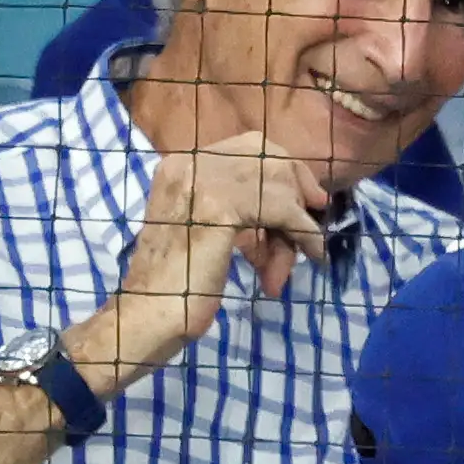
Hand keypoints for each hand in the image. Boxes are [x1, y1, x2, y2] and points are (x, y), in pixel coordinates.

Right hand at [85, 132, 327, 391]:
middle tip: (309, 227)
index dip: (284, 170)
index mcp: (180, 165)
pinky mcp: (221, 207)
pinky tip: (313, 254)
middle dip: (296, 190)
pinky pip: (284, 210)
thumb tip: (296, 204)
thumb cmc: (179, 285)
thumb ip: (239, 207)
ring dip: (296, 225)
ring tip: (292, 263)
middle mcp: (188, 163)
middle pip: (267, 156)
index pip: (249, 148)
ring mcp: (202, 181)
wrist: (149, 315)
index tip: (307, 199)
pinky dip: (304, 233)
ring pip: (278, 184)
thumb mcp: (208, 230)